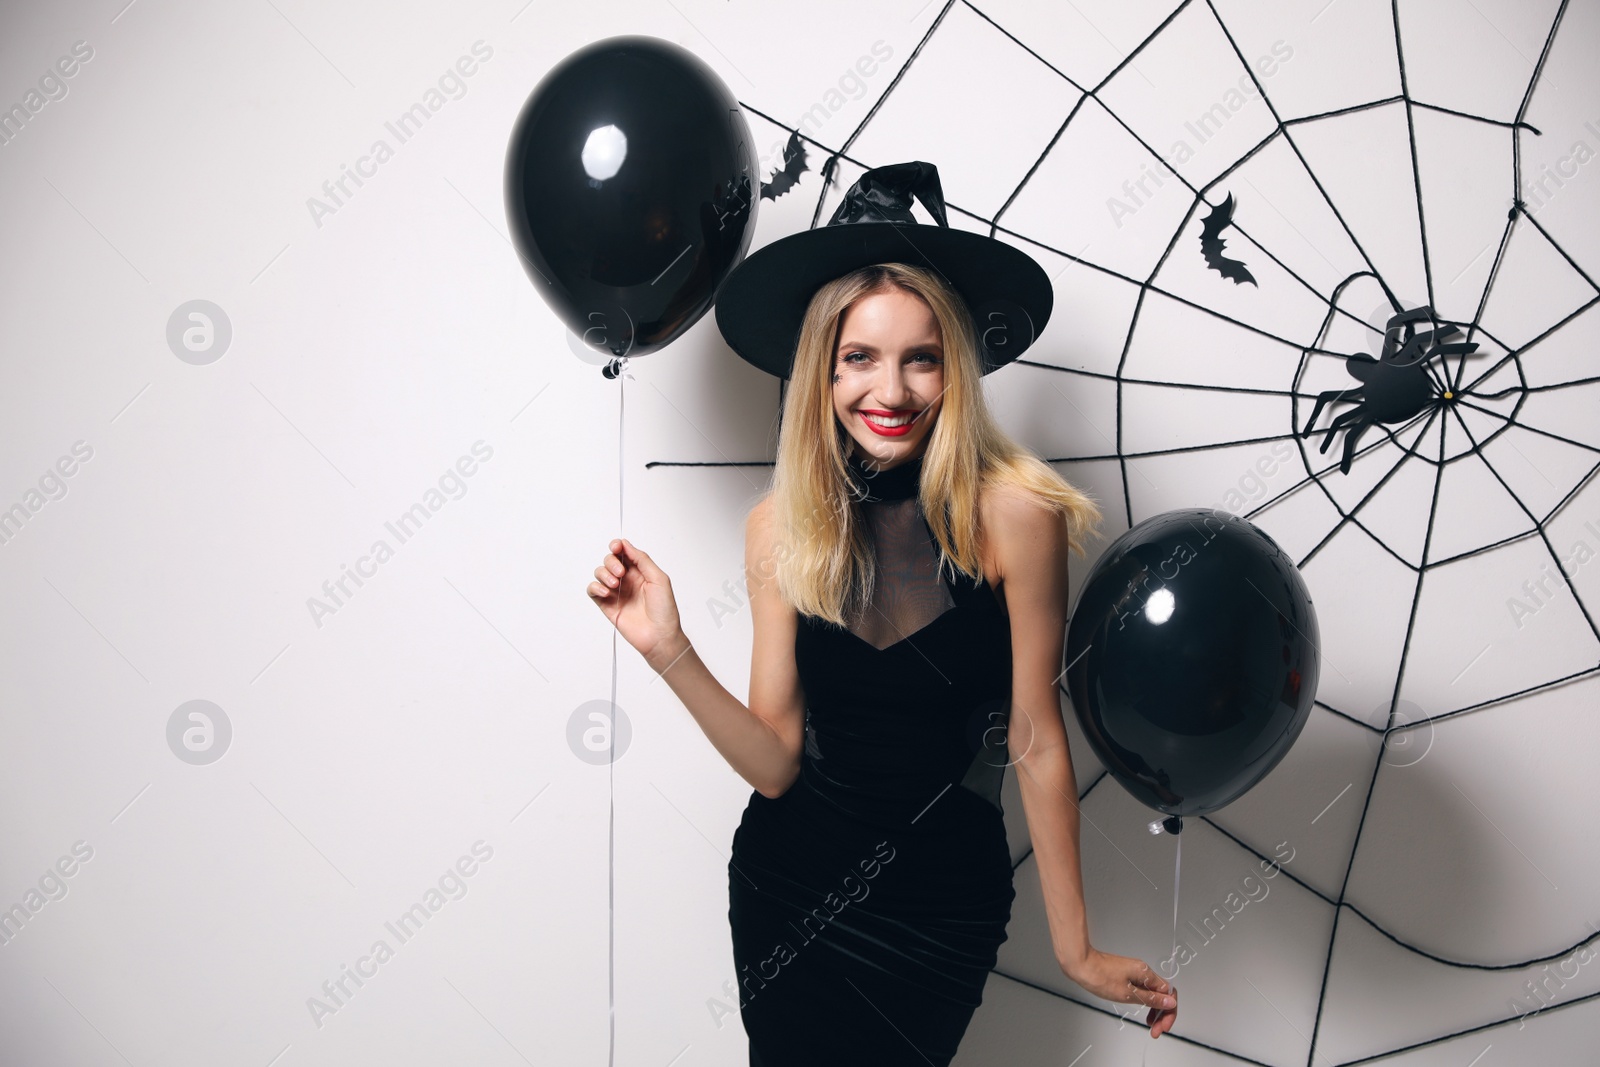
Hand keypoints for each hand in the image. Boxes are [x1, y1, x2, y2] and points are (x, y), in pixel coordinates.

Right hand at [587, 538, 687, 671]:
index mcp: (640, 572)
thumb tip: (626, 545)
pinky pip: (593, 590)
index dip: (617, 547)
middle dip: (611, 562)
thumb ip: (642, 560)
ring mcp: (616, 592)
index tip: (616, 547)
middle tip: (620, 573)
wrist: (659, 636)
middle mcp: (627, 580)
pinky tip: (605, 591)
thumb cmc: (664, 610)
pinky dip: (595, 587)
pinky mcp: (607, 605)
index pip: (624, 553)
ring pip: (600, 573)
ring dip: (604, 574)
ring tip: (615, 585)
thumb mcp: (659, 579)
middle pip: (610, 560)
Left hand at [1062, 947, 1176, 1037]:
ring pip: (1152, 992)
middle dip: (1162, 1013)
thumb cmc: (1099, 976)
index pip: (1169, 993)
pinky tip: (1140, 1011)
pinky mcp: (1126, 975)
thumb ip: (1150, 999)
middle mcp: (1142, 971)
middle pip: (1162, 993)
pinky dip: (1144, 1002)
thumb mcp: (1127, 993)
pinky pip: (1142, 989)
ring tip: (1149, 1024)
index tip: (1163, 1025)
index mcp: (1146, 973)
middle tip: (1156, 1029)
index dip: (1169, 1011)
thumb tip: (1170, 1002)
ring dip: (1154, 1009)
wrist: (1080, 964)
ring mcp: (1134, 972)